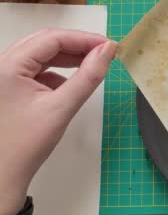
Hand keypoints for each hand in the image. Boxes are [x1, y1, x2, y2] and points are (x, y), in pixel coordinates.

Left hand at [0, 29, 116, 214]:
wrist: (2, 176)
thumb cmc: (24, 146)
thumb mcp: (62, 107)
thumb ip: (88, 76)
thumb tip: (107, 51)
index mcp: (7, 67)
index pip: (51, 39)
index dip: (83, 39)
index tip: (108, 45)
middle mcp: (1, 67)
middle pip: (45, 42)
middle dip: (77, 45)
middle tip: (104, 51)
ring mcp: (3, 77)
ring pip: (41, 55)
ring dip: (68, 57)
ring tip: (93, 63)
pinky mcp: (9, 88)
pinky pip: (36, 70)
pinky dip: (57, 71)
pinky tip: (72, 83)